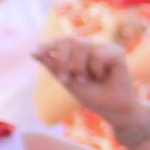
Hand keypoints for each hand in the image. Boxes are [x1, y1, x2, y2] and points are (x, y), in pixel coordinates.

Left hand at [34, 33, 149, 132]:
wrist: (113, 109)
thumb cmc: (92, 95)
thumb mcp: (67, 80)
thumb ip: (52, 65)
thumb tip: (31, 51)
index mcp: (80, 51)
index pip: (61, 41)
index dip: (47, 45)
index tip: (33, 53)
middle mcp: (92, 46)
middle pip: (69, 40)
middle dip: (63, 60)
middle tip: (65, 80)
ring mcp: (105, 48)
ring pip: (82, 46)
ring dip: (79, 67)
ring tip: (86, 80)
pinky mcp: (118, 52)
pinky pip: (98, 54)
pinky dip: (96, 69)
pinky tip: (103, 77)